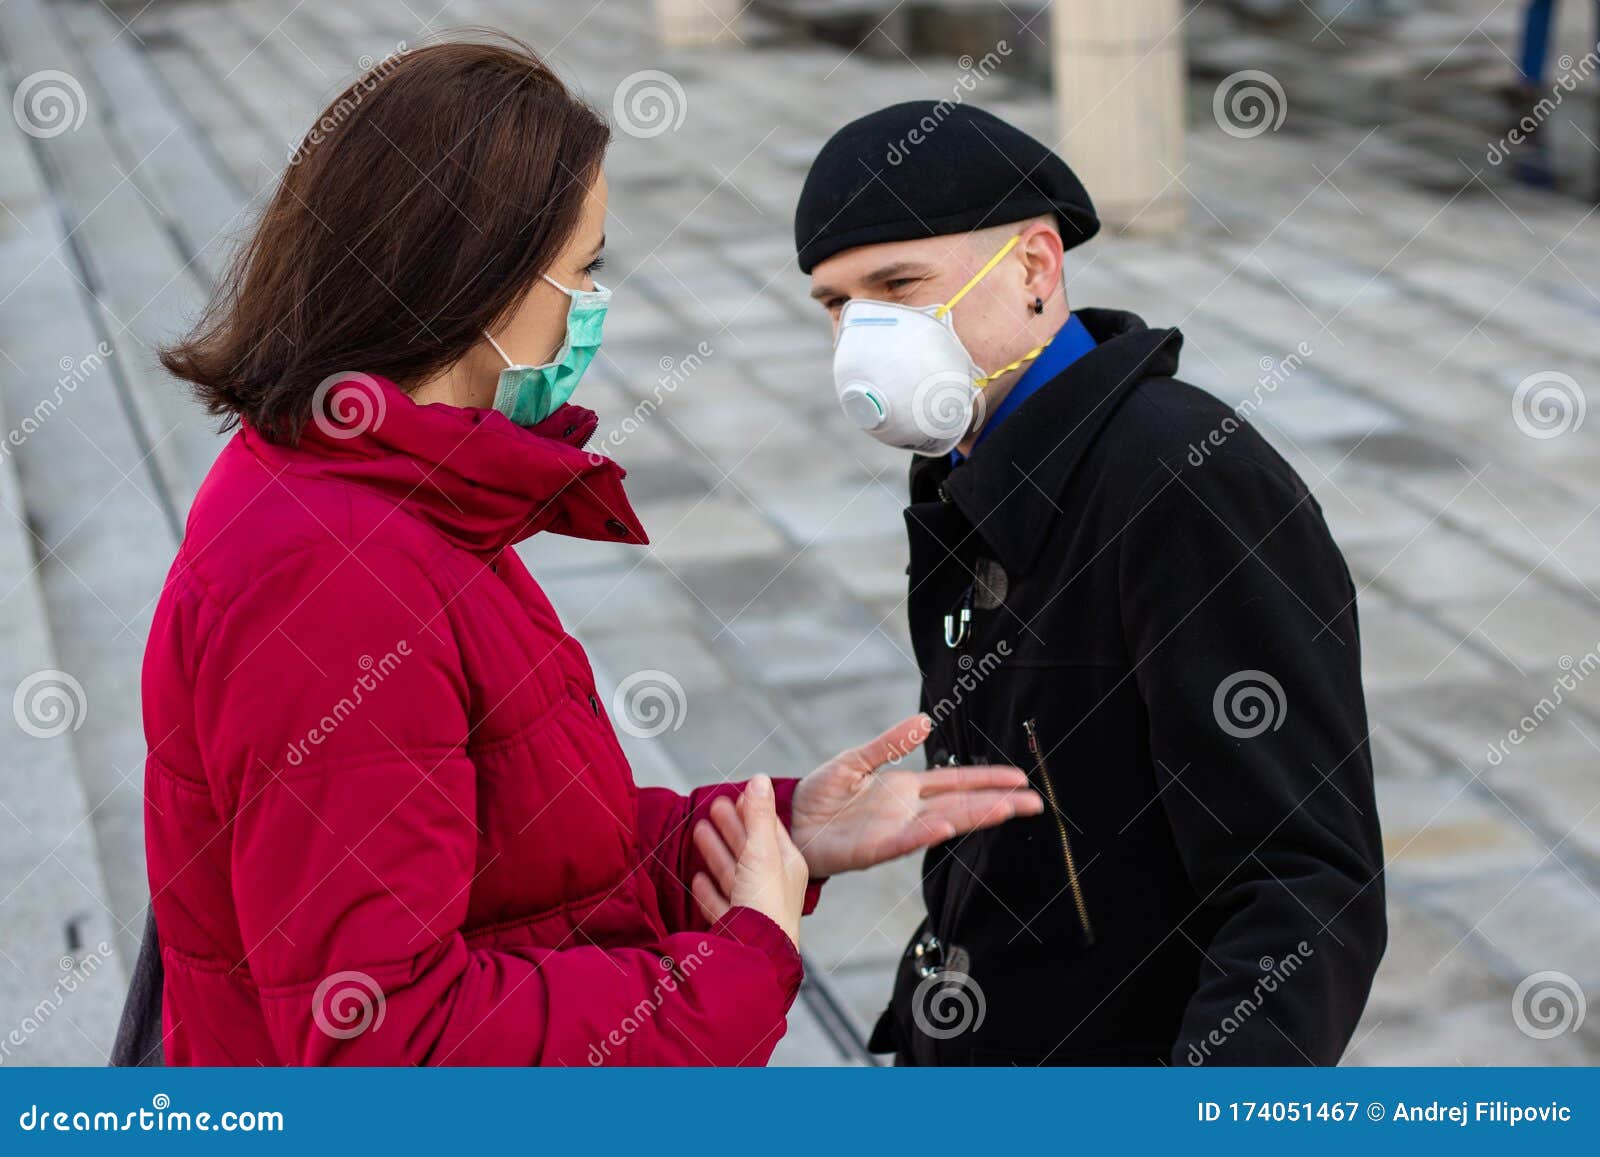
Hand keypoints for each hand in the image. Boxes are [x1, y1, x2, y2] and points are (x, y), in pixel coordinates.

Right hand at [690, 775, 807, 945]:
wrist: (754, 958)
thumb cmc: (764, 904)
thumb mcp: (761, 852)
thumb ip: (758, 816)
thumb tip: (760, 778)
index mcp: (788, 868)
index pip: (771, 831)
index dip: (754, 811)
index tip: (736, 793)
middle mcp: (774, 888)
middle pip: (750, 851)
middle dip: (732, 828)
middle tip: (713, 805)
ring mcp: (754, 910)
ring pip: (733, 875)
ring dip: (717, 852)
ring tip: (697, 831)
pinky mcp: (734, 929)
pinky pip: (721, 904)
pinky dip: (709, 889)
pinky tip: (697, 878)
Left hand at [794, 714, 1042, 878]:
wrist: (790, 822)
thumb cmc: (822, 795)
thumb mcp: (855, 760)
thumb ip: (889, 743)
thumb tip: (924, 720)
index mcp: (906, 789)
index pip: (956, 782)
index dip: (987, 780)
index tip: (1019, 780)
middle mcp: (908, 811)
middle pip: (962, 804)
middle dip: (998, 802)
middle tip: (1034, 803)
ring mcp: (894, 831)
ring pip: (943, 822)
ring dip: (973, 816)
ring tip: (1006, 810)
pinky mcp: (872, 848)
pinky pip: (903, 840)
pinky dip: (925, 833)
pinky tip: (946, 825)